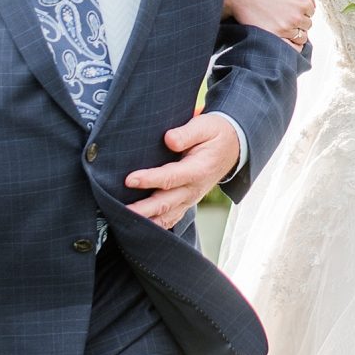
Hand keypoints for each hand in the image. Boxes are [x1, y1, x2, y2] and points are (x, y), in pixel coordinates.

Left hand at [125, 113, 240, 227]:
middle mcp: (194, 189)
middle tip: (120, 210)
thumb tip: (168, 139)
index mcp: (198, 170)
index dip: (150, 179)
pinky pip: (170, 219)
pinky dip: (155, 226)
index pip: (171, 177)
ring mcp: (190, 199)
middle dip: (142, 209)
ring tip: (125, 222)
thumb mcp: (206, 126)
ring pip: (166, 217)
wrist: (233, 147)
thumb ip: (187, 133)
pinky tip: (138, 228)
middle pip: (165, 203)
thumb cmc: (215, 134)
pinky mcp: (186, 202)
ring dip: (146, 221)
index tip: (130, 179)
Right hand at [224, 0, 313, 47]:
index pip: (311, 11)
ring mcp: (286, 29)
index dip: (301, 8)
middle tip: (284, 15)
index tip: (290, 6)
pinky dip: (293, 45)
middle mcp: (297, 17)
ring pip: (301, 36)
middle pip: (307, 24)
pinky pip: (293, 48)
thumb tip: (312, 0)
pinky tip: (286, 39)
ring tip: (282, 25)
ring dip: (294, 32)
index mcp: (302, 2)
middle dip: (299, 20)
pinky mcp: (275, 37)